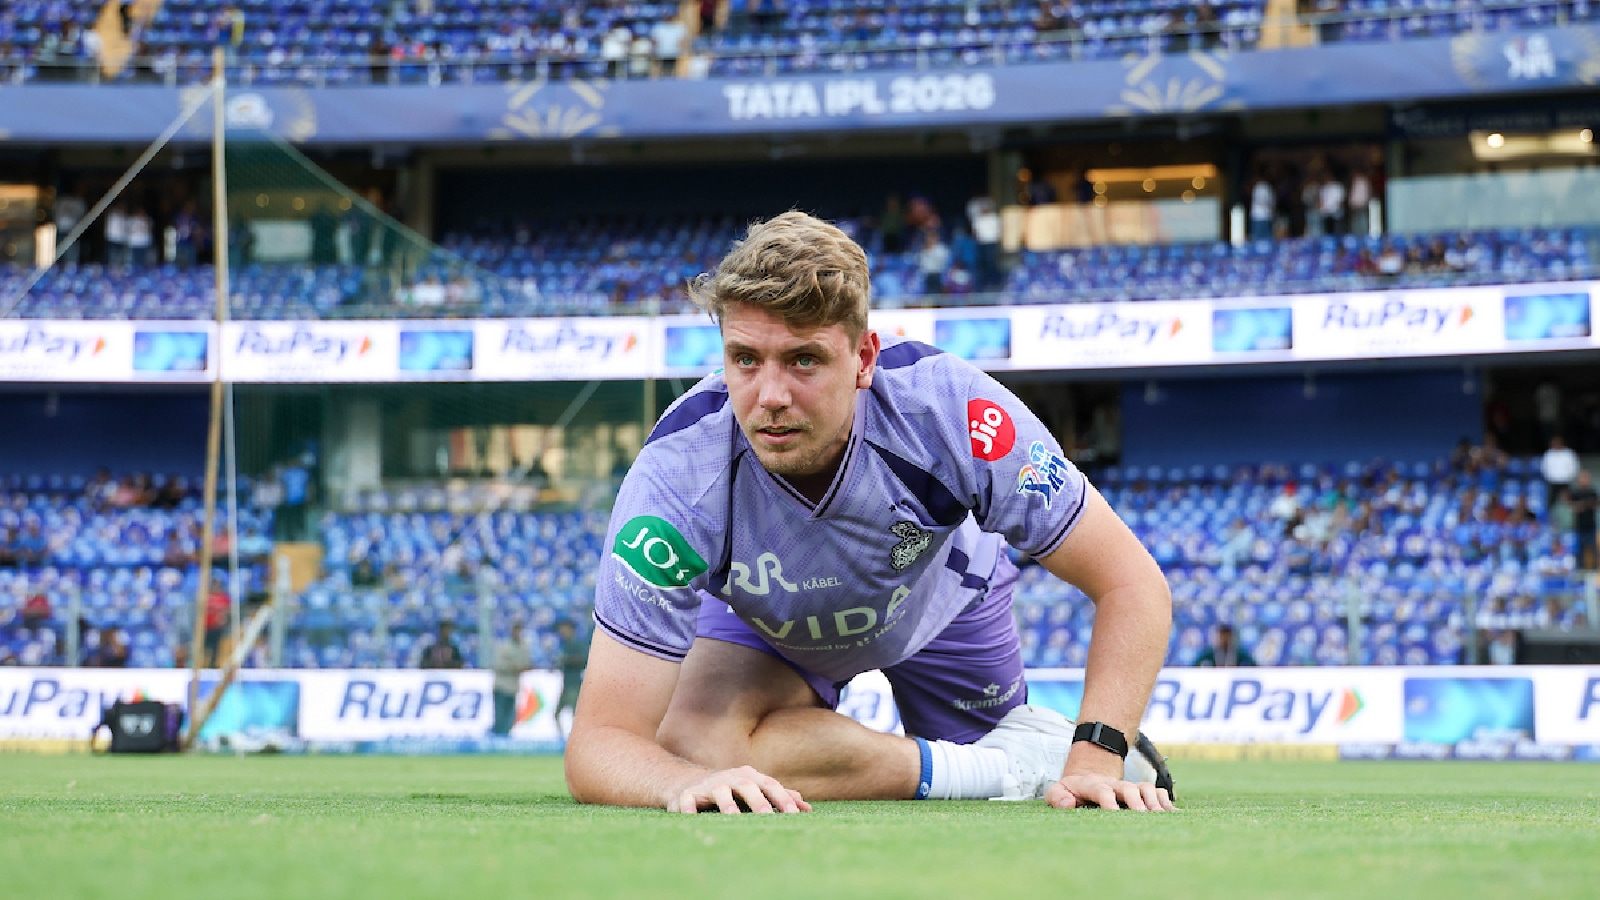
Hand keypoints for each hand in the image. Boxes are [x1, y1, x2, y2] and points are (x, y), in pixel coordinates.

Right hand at [666, 765, 812, 814]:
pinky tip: (691, 817)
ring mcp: (708, 784)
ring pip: (719, 791)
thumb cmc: (729, 790)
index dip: (782, 798)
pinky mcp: (687, 794)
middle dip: (758, 800)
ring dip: (727, 803)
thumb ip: (778, 798)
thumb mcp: (753, 790)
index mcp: (749, 777)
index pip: (769, 785)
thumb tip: (806, 808)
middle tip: (769, 817)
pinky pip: (687, 800)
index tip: (795, 815)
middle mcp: (730, 778)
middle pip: (746, 785)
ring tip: (734, 817)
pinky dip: (689, 808)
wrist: (687, 783)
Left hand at [1044, 773, 1175, 811]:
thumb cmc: (1070, 791)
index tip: (1114, 815)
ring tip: (1162, 818)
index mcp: (1092, 785)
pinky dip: (1166, 802)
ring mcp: (1128, 787)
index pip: (1102, 790)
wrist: (1086, 777)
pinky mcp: (1139, 791)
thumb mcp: (1056, 791)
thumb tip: (1069, 804)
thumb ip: (1057, 797)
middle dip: (1137, 802)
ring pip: (1145, 788)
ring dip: (1155, 802)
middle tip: (1143, 818)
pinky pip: (1156, 792)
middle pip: (1129, 788)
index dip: (1108, 802)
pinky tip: (1174, 815)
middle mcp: (1113, 785)